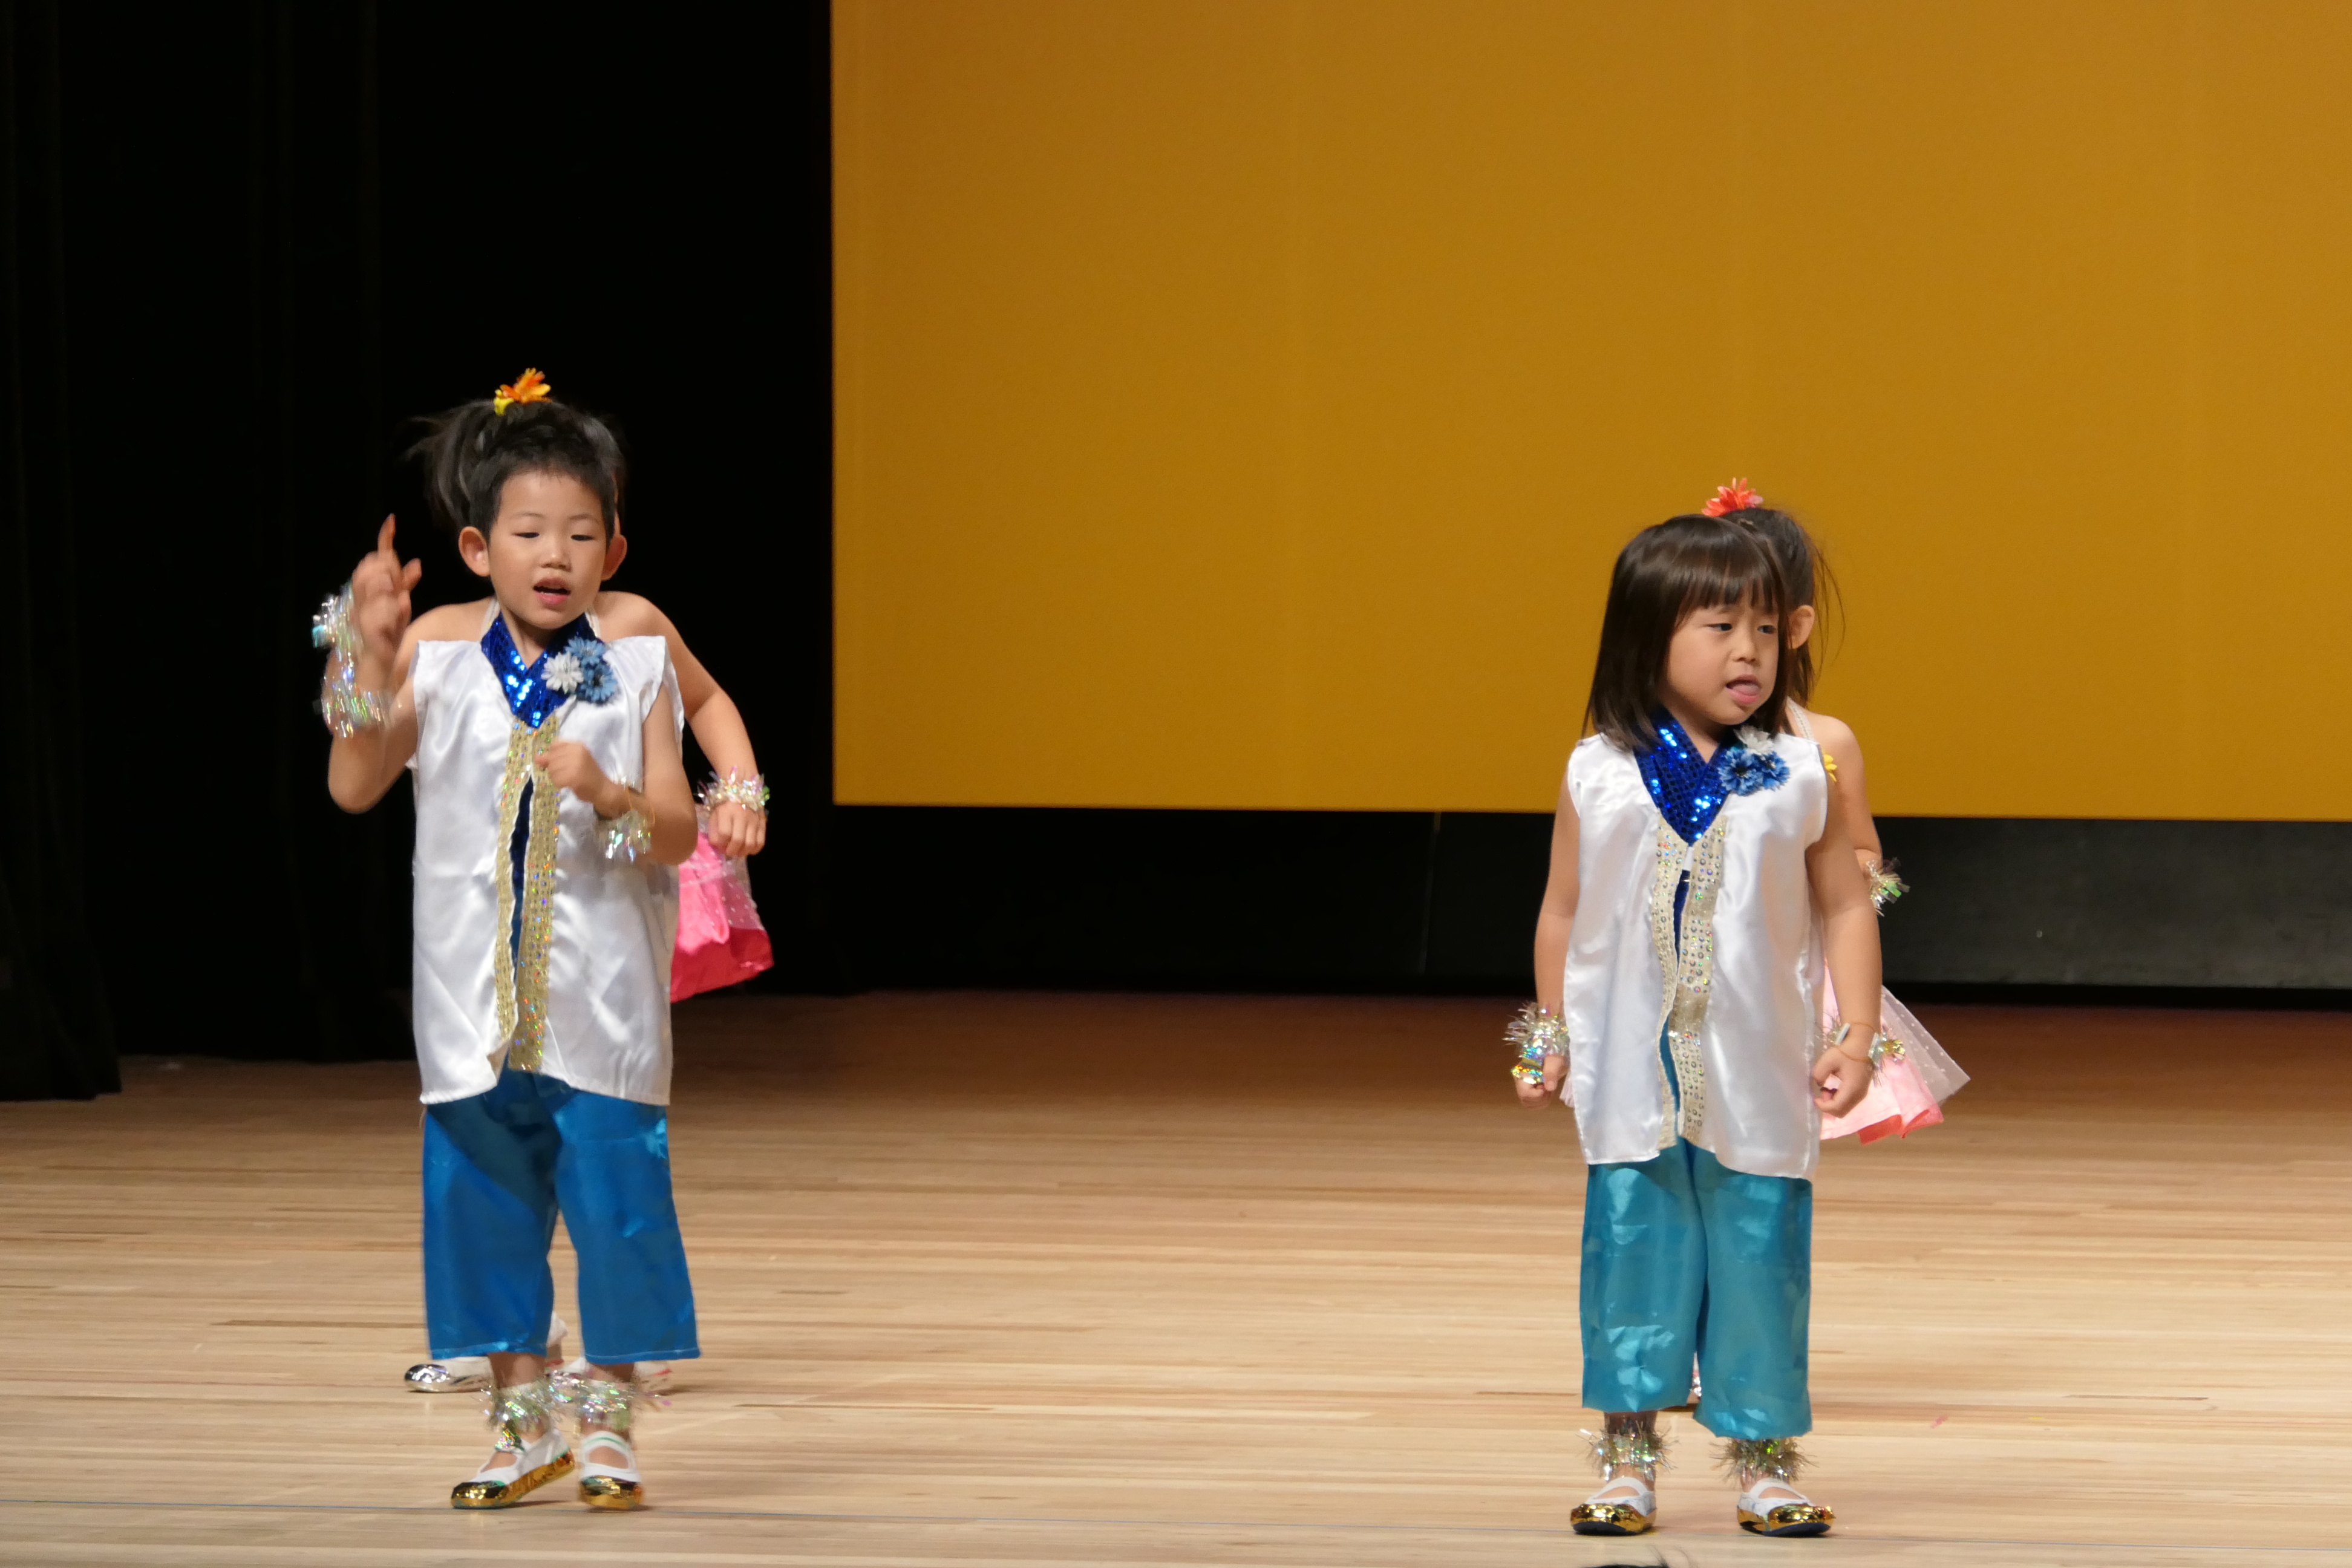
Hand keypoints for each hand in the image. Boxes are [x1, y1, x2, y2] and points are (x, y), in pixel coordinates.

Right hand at [350, 515, 421, 672]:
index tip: (392, 521)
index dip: (383, 541)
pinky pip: (373, 617)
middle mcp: (362, 599)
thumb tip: (416, 563)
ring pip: (370, 589)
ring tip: (392, 591)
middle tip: (393, 575)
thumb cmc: (386, 635)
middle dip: (382, 566)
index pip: (375, 560)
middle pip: (368, 569)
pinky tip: (396, 608)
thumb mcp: (399, 606)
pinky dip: (386, 610)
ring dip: (382, 585)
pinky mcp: (366, 635)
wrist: (372, 668)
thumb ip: (404, 584)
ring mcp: (361, 616)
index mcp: (372, 590)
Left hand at [538, 741, 621, 816]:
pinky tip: (568, 785)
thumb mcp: (572, 761)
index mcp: (577, 745)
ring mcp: (576, 764)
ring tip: (569, 779)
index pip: (555, 745)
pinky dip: (559, 784)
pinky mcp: (574, 776)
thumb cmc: (588, 775)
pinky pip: (556, 780)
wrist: (603, 789)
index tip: (563, 763)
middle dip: (555, 769)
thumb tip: (536, 758)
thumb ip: (553, 758)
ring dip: (557, 778)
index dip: (554, 756)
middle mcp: (577, 752)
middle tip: (568, 774)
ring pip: (552, 770)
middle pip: (551, 759)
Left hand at [705, 800, 766, 857]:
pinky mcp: (763, 823)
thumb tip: (719, 847)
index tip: (719, 846)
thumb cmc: (725, 808)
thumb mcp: (714, 816)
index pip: (724, 834)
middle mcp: (742, 814)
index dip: (721, 844)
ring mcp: (755, 819)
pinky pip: (761, 842)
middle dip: (731, 851)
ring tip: (737, 851)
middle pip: (738, 840)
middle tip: (728, 852)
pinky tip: (747, 849)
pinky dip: (754, 850)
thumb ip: (714, 832)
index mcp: (727, 811)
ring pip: (751, 844)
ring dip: (742, 852)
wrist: (742, 793)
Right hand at [1514, 1053, 1566, 1107]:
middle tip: (1549, 1087)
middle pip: (1526, 1100)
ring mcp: (1521, 1088)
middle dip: (1541, 1098)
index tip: (1546, 1086)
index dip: (1538, 1094)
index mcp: (1521, 1071)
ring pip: (1529, 1104)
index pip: (1524, 1092)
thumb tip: (1550, 1088)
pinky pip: (1532, 1105)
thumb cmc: (1554, 1058)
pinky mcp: (1526, 1092)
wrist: (1554, 1059)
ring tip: (1549, 1089)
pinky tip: (1547, 1093)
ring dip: (1543, 1100)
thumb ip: (1552, 1073)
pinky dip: (1543, 1102)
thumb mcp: (1555, 1061)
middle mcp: (1518, 1081)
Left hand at [1812, 1042, 1872, 1116]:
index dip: (1823, 1106)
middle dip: (1828, 1106)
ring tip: (1827, 1089)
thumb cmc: (1846, 1052)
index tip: (1815, 1097)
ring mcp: (1862, 1094)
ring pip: (1845, 1109)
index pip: (1836, 1107)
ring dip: (1834, 1103)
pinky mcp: (1862, 1092)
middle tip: (1822, 1091)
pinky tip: (1834, 1088)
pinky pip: (1849, 1103)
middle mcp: (1859, 1095)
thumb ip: (1819, 1074)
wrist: (1863, 1046)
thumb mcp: (1828, 1060)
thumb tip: (1819, 1085)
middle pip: (1841, 1112)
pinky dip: (1839, 1100)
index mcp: (1852, 1089)